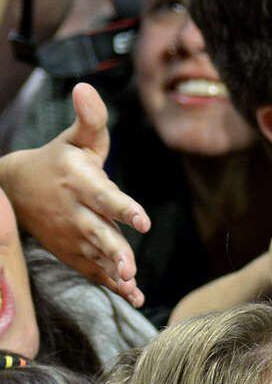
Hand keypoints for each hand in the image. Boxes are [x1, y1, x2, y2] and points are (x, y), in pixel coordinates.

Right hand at [0, 83, 148, 304]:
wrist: (17, 188)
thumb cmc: (59, 160)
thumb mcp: (75, 140)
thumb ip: (90, 120)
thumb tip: (87, 88)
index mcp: (80, 183)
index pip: (104, 197)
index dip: (123, 208)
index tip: (142, 220)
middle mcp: (75, 212)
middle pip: (97, 233)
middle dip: (113, 250)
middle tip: (129, 267)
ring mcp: (72, 235)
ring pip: (96, 256)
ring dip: (113, 271)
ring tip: (131, 283)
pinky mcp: (73, 252)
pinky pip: (93, 270)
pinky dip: (111, 284)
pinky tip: (133, 295)